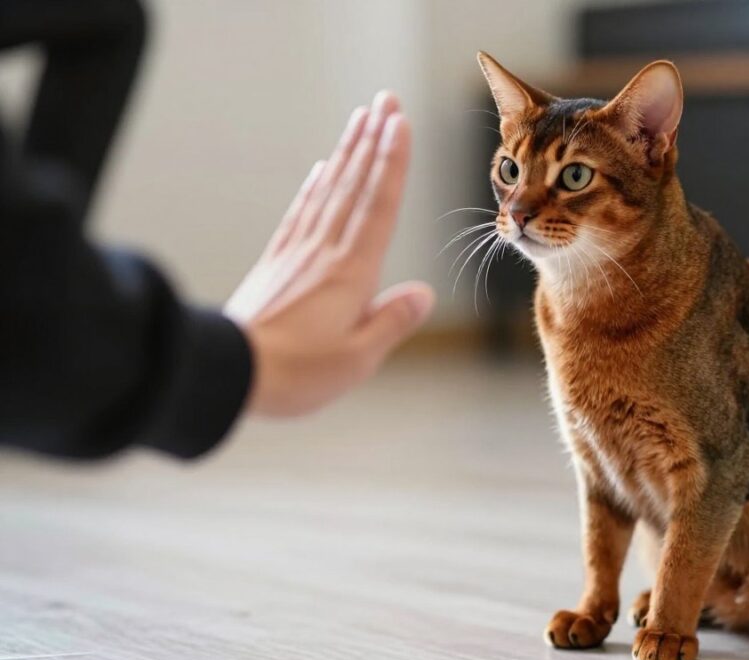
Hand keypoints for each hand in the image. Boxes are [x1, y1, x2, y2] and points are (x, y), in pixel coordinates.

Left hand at [225, 91, 433, 416]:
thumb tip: (423, 294)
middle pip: (353, 187)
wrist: (229, 373)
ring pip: (328, 192)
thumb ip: (392, 322)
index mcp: (351, 273)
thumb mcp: (357, 358)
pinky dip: (314, 186)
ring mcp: (297, 254)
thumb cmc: (296, 373)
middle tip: (384, 102)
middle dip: (372, 141)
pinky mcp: (276, 263)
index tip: (400, 124)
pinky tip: (320, 170)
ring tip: (360, 121)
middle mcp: (325, 253)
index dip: (391, 163)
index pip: (378, 207)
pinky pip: (301, 213)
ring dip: (346, 153)